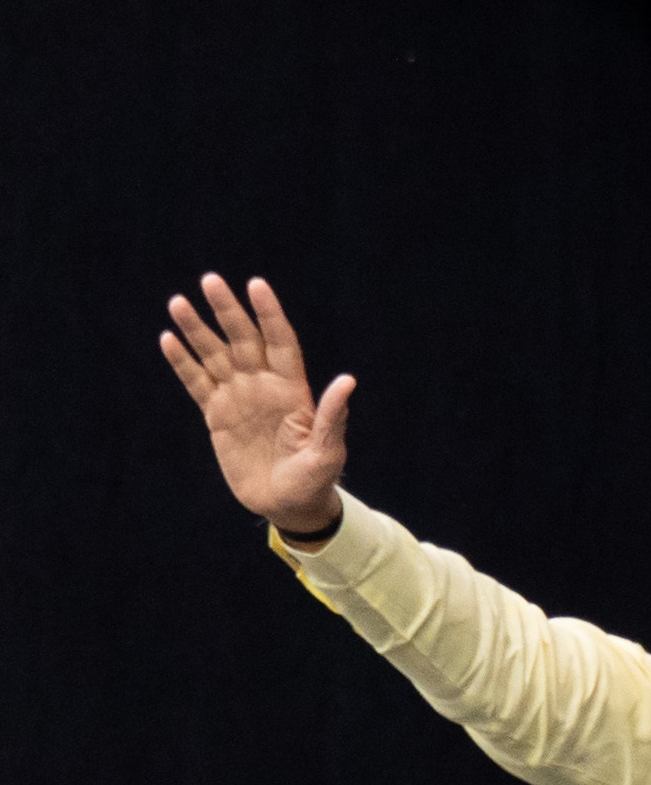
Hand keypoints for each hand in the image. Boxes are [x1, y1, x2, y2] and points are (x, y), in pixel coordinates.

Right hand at [160, 274, 353, 537]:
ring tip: (179, 302)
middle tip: (209, 280)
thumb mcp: (327, 451)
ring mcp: (239, 398)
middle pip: (243, 339)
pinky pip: (196, 383)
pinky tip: (168, 339)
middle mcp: (263, 386)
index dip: (268, 314)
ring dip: (197, 330)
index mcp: (292, 389)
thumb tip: (348, 380)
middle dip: (227, 311)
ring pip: (215, 355)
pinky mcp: (217, 416)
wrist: (287, 504)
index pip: (279, 341)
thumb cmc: (315, 478)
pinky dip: (182, 362)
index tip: (256, 285)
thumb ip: (333, 417)